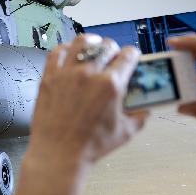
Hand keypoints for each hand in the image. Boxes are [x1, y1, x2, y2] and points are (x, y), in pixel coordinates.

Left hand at [29, 35, 148, 171]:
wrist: (58, 152)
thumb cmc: (90, 146)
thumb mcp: (125, 133)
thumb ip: (139, 116)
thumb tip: (145, 108)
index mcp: (111, 85)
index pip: (128, 56)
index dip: (132, 55)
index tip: (131, 57)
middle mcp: (89, 74)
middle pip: (106, 46)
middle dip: (114, 49)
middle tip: (113, 55)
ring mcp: (67, 73)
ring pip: (82, 42)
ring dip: (92, 42)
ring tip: (94, 45)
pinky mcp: (49, 77)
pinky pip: (56, 52)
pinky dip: (65, 48)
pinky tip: (69, 52)